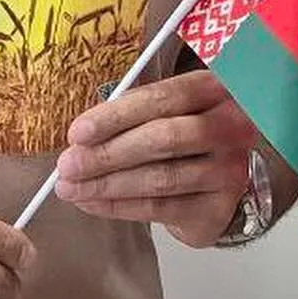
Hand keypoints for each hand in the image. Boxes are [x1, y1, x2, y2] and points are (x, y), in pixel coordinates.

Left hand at [54, 69, 254, 247]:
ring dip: (108, 185)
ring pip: (160, 178)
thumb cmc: (186, 136)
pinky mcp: (216, 208)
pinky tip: (93, 203)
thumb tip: (82, 135)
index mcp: (213, 90)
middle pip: (163, 138)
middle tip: (68, 165)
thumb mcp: (170, 110)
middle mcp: (229, 127)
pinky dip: (120, 207)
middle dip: (108, 153)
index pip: (163, 97)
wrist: (219, 183)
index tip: (78, 131)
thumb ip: (135, 113)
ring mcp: (227, 170)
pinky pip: (160, 208)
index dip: (118, 115)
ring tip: (72, 188)